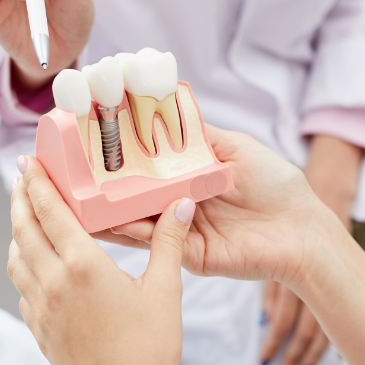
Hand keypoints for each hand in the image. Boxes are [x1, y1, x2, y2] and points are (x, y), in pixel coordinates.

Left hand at [8, 156, 191, 364]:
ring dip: (17, 232)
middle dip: (20, 200)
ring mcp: (40, 309)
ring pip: (16, 259)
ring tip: (26, 218)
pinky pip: (22, 288)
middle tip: (21, 178)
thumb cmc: (149, 352)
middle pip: (23, 230)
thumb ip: (169, 243)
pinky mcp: (39, 331)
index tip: (28, 161)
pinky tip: (39, 268)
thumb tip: (182, 204)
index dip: (37, 183)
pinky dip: (24, 266)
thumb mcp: (166, 292)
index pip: (50, 212)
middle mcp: (53, 283)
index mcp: (83, 267)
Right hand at [97, 126, 364, 364]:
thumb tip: (163, 109)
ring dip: (105, 211)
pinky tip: (107, 219)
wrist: (302, 229)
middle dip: (99, 187)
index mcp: (189, 178)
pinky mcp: (187, 254)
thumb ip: (198, 135)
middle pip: (131, 196)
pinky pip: (154, 243)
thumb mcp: (235, 148)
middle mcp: (179, 203)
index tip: (84, 143)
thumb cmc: (277, 186)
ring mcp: (180, 230)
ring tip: (73, 198)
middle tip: (63, 175)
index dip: (116, 157)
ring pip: (134, 221)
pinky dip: (129, 231)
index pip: (143, 167)